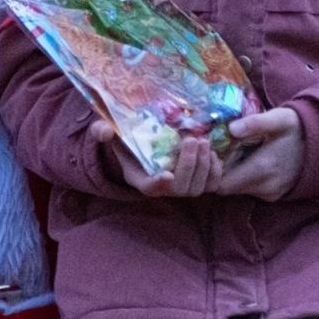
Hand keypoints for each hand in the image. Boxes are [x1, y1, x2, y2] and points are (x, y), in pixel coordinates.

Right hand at [90, 120, 223, 196]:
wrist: (145, 142)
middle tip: (192, 140)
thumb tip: (104, 130)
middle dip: (188, 165)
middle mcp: (161, 187)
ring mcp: (180, 186)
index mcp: (139, 177)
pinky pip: (211, 186)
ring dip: (203, 166)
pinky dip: (215, 172)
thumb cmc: (126, 138)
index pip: (149, 188)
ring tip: (203, 141)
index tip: (166, 175)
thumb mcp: (110, 132)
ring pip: (196, 188)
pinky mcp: (196, 181)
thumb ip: (102, 131)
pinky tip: (212, 153)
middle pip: (179, 189)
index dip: (158, 185)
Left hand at [215, 107, 304, 200]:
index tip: (209, 152)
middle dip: (219, 171)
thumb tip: (231, 128)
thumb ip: (255, 123)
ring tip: (231, 151)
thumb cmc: (297, 128)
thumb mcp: (278, 119)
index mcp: (263, 169)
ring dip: (231, 173)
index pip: (222, 184)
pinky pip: (250, 189)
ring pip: (238, 189)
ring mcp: (270, 193)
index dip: (211, 171)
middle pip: (227, 188)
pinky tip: (245, 158)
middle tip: (216, 148)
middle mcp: (265, 187)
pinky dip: (243, 177)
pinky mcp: (273, 195)